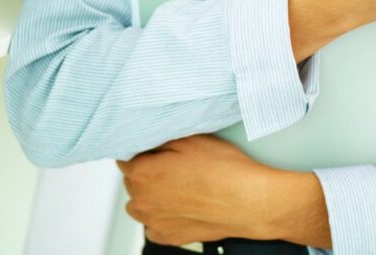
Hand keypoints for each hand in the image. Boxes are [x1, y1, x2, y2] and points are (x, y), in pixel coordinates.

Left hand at [117, 135, 331, 247]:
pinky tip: (183, 206)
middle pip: (133, 182)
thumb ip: (160, 139)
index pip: (126, 158)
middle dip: (148, 174)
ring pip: (141, 204)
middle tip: (176, 168)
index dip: (144, 153)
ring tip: (180, 188)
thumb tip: (147, 140)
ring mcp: (153, 221)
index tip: (160, 152)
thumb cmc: (224, 170)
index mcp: (142, 172)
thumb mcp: (191, 139)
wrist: (249, 201)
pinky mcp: (167, 236)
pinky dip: (163, 215)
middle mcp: (141, 199)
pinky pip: (154, 224)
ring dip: (152, 196)